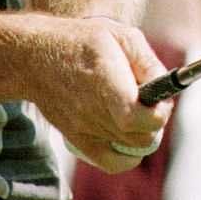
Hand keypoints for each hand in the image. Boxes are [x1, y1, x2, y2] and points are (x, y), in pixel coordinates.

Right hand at [30, 17, 170, 173]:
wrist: (34, 56)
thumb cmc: (80, 41)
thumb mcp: (119, 36)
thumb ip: (148, 62)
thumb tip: (166, 86)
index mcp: (106, 81)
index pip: (141, 119)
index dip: (160, 113)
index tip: (161, 99)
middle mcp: (94, 109)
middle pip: (142, 137)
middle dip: (154, 120)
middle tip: (149, 102)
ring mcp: (83, 128)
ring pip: (131, 147)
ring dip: (141, 132)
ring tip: (134, 110)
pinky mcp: (76, 139)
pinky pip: (112, 163)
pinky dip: (128, 156)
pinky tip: (129, 137)